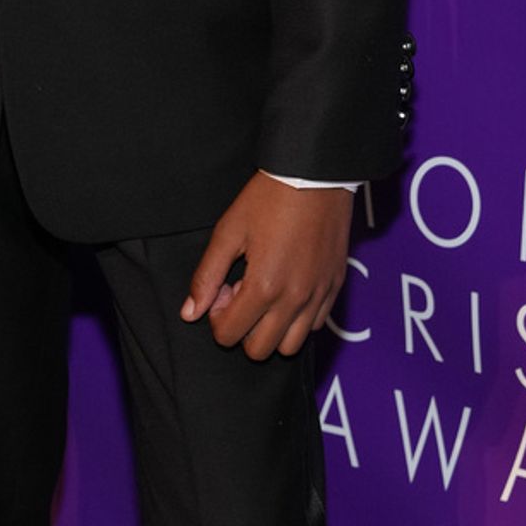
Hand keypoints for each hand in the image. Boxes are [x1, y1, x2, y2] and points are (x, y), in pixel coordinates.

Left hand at [180, 175, 351, 359]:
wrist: (314, 174)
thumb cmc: (268, 198)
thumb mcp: (229, 231)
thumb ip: (207, 275)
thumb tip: (190, 313)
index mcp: (264, 286)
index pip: (229, 335)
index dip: (217, 316)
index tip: (224, 288)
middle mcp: (294, 300)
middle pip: (259, 351)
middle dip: (243, 328)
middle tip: (241, 292)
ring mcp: (318, 296)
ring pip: (290, 346)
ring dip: (271, 329)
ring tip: (265, 293)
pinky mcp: (335, 288)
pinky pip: (315, 326)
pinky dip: (298, 319)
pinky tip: (288, 287)